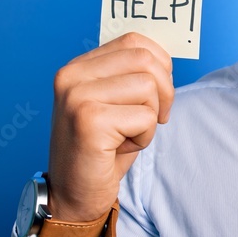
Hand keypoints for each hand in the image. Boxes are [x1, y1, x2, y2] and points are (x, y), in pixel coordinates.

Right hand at [47, 32, 173, 223]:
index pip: (135, 41)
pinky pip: (145, 117)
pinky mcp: (89, 121)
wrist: (73, 196)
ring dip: (151, 117)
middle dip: (164, 91)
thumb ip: (131, 75)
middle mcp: (72, 76)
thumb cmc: (103, 149)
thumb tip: (165, 56)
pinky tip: (121, 148)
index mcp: (78, 67)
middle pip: (146, 60)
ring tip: (128, 134)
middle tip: (155, 118)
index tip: (156, 94)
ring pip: (148, 87)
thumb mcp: (116, 103)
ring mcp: (77, 97)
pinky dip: (144, 137)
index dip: (160, 65)